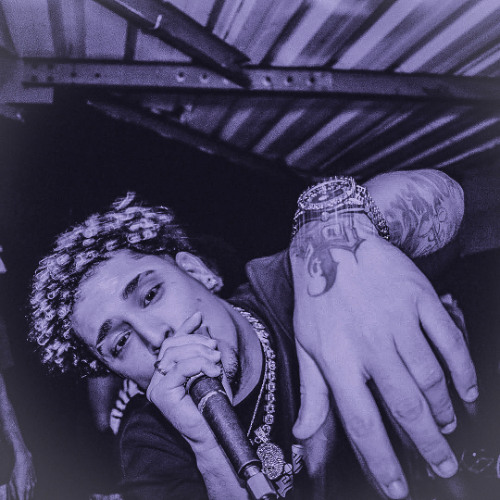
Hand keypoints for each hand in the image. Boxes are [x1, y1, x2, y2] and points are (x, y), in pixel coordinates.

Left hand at [8, 448, 35, 499]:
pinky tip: (29, 489)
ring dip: (29, 495)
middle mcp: (28, 487)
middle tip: (22, 498)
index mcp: (21, 488)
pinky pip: (34, 487)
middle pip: (28, 498)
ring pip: (32, 493)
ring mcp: (33, 483)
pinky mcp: (35, 479)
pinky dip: (31, 490)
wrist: (25, 460)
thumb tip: (13, 495)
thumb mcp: (11, 481)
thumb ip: (12, 490)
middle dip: (25, 499)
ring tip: (26, 496)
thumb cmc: (17, 470)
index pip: (22, 499)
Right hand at [146, 312, 221, 446]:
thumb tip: (202, 323)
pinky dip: (198, 365)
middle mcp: (158, 378)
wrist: (215, 431)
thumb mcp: (211, 368)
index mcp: (167, 371)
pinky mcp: (161, 394)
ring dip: (200, 353)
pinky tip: (212, 371)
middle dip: (197, 342)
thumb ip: (203, 348)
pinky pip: (179, 369)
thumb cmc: (214, 403)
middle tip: (216, 350)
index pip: (172, 343)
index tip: (199, 316)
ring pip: (175, 354)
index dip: (184, 328)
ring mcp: (157, 387)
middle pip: (172, 345)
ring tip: (216, 362)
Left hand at [291, 233, 476, 498]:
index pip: (361, 422)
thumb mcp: (304, 343)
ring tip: (445, 429)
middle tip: (441, 466)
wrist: (333, 241)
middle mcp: (369, 342)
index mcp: (336, 358)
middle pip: (406, 406)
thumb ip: (312, 392)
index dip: (381, 462)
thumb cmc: (316, 297)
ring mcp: (398, 319)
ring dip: (443, 411)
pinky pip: (449, 342)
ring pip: (431, 378)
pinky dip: (463, 371)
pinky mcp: (420, 299)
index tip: (396, 488)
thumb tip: (304, 435)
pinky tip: (466, 391)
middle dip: (427, 445)